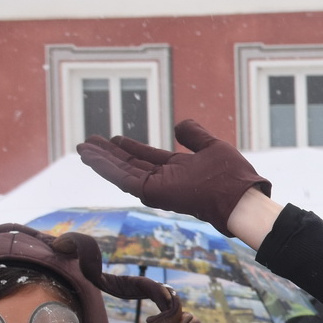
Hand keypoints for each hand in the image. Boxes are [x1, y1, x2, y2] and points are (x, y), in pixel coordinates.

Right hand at [77, 119, 272, 237]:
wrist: (240, 197)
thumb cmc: (233, 176)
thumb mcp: (212, 146)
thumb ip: (194, 136)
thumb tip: (179, 125)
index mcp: (178, 169)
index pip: (146, 158)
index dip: (128, 148)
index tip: (112, 139)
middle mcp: (165, 180)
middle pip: (130, 165)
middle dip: (108, 155)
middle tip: (87, 144)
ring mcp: (158, 188)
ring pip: (122, 173)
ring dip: (101, 161)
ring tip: (82, 149)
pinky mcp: (153, 194)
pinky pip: (124, 180)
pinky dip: (107, 169)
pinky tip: (91, 158)